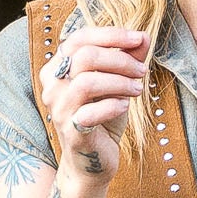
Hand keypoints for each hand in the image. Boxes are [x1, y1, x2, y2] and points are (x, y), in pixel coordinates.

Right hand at [38, 23, 148, 186]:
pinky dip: (113, 106)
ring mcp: (58, 109)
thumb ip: (127, 60)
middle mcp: (52, 86)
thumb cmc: (103, 118)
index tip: (139, 38)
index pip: (80, 38)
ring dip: (119, 82)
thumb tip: (144, 37)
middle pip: (85, 57)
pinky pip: (91, 113)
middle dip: (120, 60)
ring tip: (137, 89)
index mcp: (58, 67)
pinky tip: (125, 106)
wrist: (94, 162)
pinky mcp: (70, 132)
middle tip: (142, 71)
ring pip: (87, 82)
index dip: (111, 35)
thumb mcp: (117, 84)